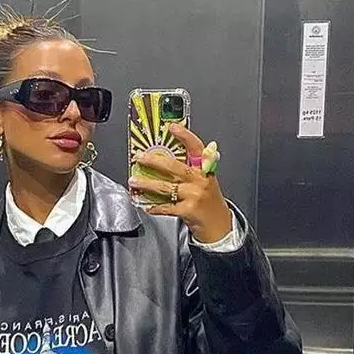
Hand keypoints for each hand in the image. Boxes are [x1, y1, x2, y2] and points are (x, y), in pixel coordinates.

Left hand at [128, 123, 233, 242]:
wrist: (219, 226)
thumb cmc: (209, 203)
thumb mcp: (206, 181)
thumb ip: (191, 170)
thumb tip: (165, 161)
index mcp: (205, 169)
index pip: (196, 148)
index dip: (185, 136)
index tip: (172, 127)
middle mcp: (200, 180)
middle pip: (175, 167)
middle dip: (154, 161)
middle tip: (140, 157)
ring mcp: (194, 195)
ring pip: (166, 187)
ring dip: (147, 183)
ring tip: (134, 181)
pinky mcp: (188, 210)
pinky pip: (166, 207)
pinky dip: (154, 206)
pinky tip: (146, 204)